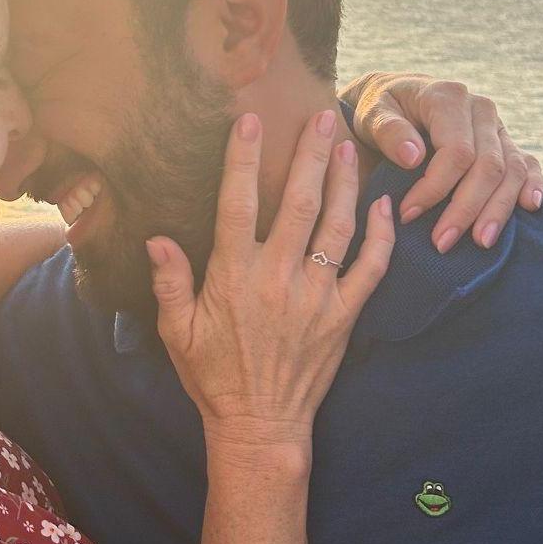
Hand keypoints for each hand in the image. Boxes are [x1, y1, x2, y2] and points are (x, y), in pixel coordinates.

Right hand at [146, 110, 392, 466]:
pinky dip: (381, 237)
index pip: (238, 203)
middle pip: (298, 201)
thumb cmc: (212, 377)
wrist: (260, 427)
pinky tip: (385, 207)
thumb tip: (157, 237)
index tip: (250, 121)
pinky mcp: (344, 316)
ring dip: (345, 182)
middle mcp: (278, 277)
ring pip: (337, 227)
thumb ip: (169, 281)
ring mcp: (316, 296)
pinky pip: (370, 270)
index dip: (243, 159)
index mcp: (234, 275)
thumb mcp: (176, 331)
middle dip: (309, 154)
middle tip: (319, 116)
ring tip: (348, 145)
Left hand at [341, 72, 542, 252]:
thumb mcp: (372, 113)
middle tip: (441, 243)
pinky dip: (532, 185)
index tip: (408, 214)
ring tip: (480, 242)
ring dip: (498, 210)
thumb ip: (388, 131)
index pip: (456, 151)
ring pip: (511, 171)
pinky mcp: (505, 142)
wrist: (395, 99)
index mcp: (447, 97)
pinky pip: (528, 164)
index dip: (435, 187)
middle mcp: (480, 109)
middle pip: (488, 166)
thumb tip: (413, 157)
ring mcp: (497, 126)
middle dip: (466, 209)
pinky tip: (528, 208)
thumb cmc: (380, 109)